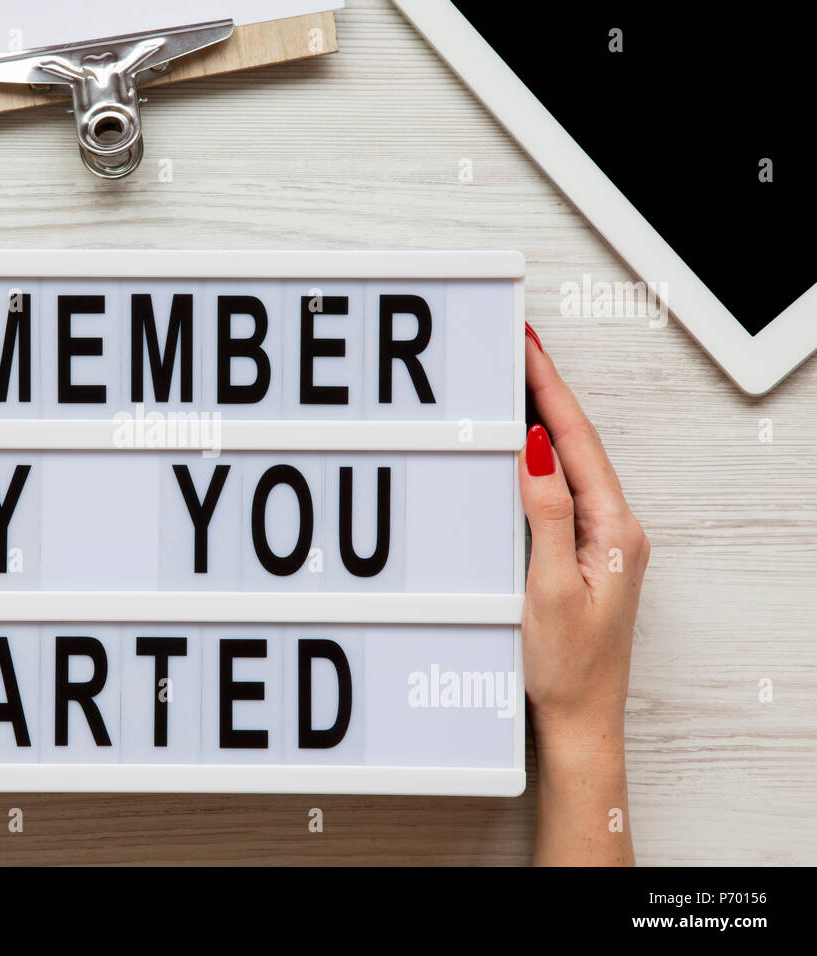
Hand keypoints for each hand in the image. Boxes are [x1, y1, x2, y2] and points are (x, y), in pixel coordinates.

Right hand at [519, 324, 647, 864]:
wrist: (581, 720)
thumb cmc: (566, 667)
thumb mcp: (548, 587)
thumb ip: (547, 514)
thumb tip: (539, 449)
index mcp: (614, 530)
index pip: (577, 442)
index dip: (550, 390)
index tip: (528, 348)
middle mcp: (616, 529)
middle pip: (578, 444)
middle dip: (547, 392)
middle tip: (517, 349)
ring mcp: (603, 542)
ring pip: (571, 465)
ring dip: (545, 422)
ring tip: (518, 384)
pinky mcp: (584, 556)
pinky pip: (563, 491)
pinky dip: (541, 460)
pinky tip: (524, 449)